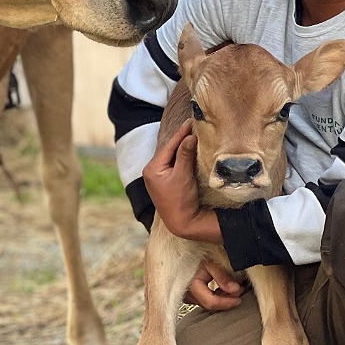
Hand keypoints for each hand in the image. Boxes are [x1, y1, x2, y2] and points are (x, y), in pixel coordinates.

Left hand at [143, 120, 219, 242]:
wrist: (183, 224)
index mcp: (152, 168)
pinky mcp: (165, 183)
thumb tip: (189, 136)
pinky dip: (181, 157)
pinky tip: (189, 150)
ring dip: (181, 147)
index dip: (181, 133)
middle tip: (193, 124)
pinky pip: (173, 164)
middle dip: (181, 138)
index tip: (191, 121)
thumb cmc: (181, 200)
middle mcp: (151, 172)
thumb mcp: (183, 175)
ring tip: (193, 134)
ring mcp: (157, 178)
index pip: (169, 146)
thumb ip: (185, 154)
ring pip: (171, 157)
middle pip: (169, 150)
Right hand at [184, 258, 243, 310]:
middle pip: (211, 305)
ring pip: (209, 304)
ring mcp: (188, 297)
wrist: (184, 254)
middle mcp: (188, 295)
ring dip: (222, 298)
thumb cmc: (194, 256)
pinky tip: (223, 289)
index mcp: (192, 286)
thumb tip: (235, 289)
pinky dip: (217, 297)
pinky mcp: (190, 297)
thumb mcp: (210, 263)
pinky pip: (206, 301)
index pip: (211, 302)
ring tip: (232, 288)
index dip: (227, 303)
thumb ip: (222, 277)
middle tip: (238, 290)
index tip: (238, 299)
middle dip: (226, 300)